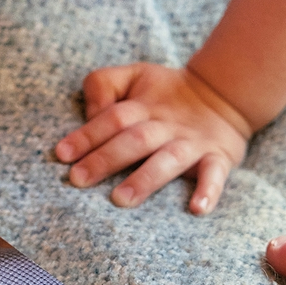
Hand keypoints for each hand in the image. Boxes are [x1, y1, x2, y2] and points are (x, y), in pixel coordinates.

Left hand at [55, 62, 251, 212]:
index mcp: (143, 105)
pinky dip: (209, 190)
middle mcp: (166, 125)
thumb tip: (90, 114)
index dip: (87, 135)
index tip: (62, 155)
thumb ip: (104, 85)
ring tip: (121, 200)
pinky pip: (215, 174)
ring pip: (168, 159)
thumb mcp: (134, 76)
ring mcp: (193, 143)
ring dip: (146, 179)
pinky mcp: (218, 158)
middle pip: (135, 139)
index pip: (112, 118)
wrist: (223, 95)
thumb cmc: (165, 93)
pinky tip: (197, 208)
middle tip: (78, 179)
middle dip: (106, 159)